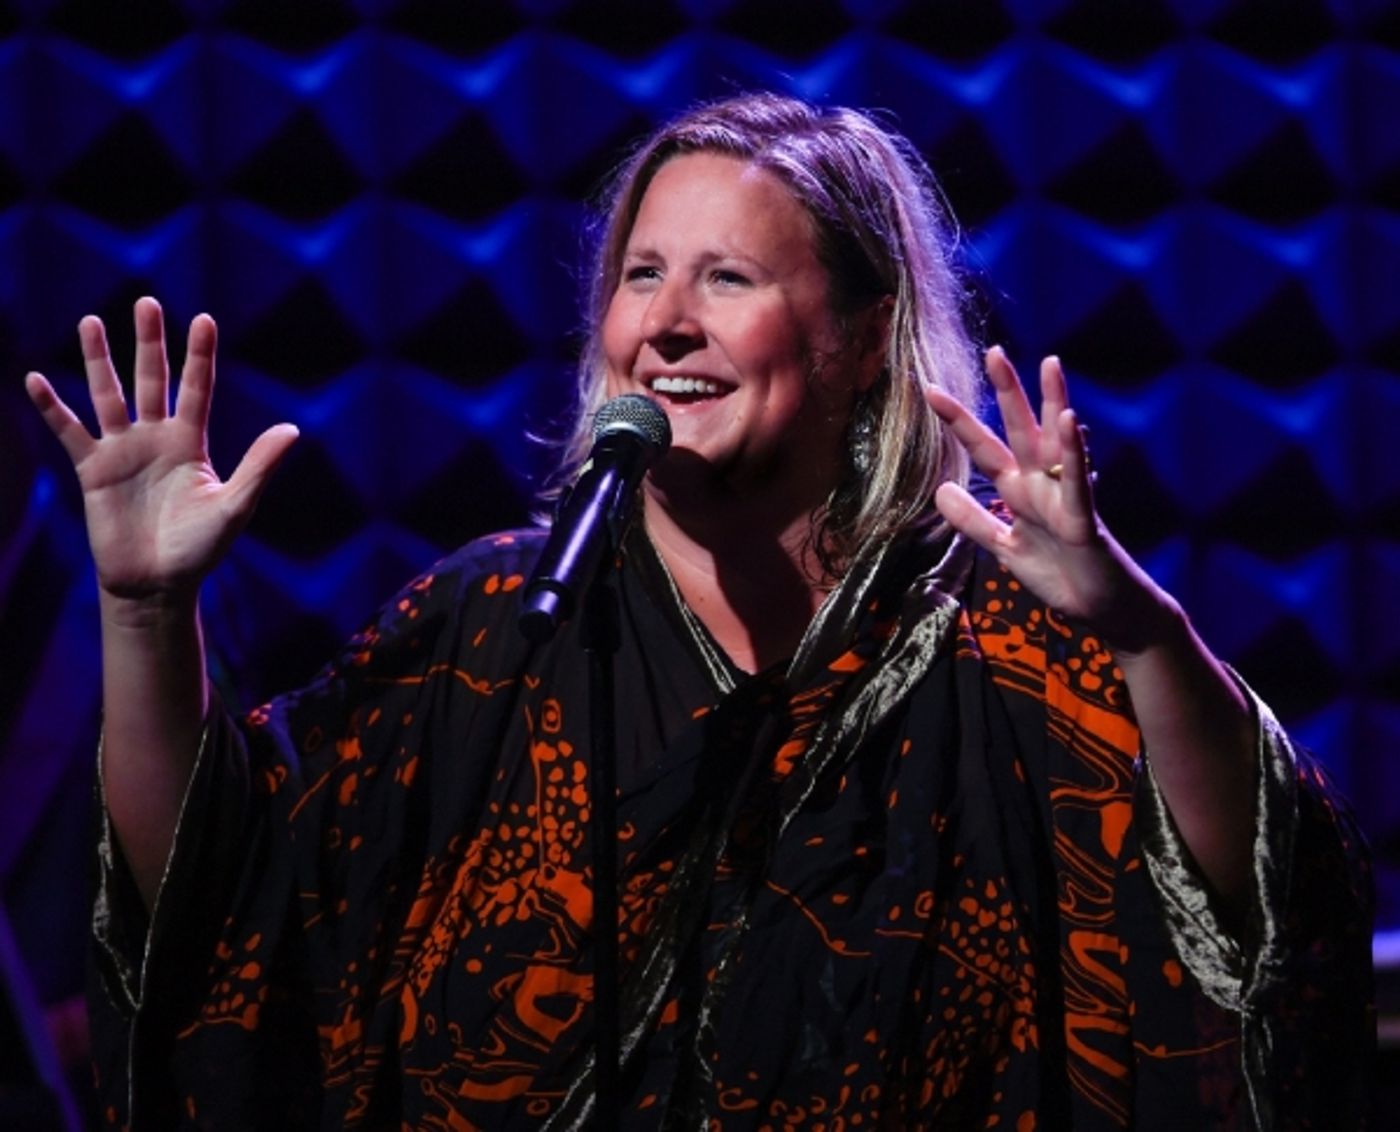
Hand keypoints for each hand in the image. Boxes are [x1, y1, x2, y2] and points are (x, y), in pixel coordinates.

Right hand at [25, 297, 297, 610]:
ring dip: (99, 360)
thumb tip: (293, 429)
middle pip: (152, 379)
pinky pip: (69, 431)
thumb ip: (259, 466)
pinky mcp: (92, 470)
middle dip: (148, 342)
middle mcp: (156, 438)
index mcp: (191, 443)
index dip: (199, 355)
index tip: (203, 318)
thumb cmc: (200, 549)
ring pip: (109, 394)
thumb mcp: (235, 505)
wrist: (157, 584)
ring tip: (90, 321)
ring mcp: (122, 451)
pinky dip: (53, 407)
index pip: (196, 389)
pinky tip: (35, 379)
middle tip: (145, 302)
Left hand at [927, 347, 1172, 654]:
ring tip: (1050, 363)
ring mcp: (1065, 500)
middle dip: (1007, 392)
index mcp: (1019, 491)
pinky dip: (1075, 455)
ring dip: (1053, 404)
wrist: (1102, 613)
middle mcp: (1042, 486)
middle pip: (1020, 431)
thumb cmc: (1060, 575)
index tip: (930, 389)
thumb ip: (973, 519)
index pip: (984, 448)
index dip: (958, 421)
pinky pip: (1079, 484)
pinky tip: (1070, 422)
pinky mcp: (1084, 522)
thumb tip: (941, 489)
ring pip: (1056, 445)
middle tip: (993, 350)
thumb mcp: (1004, 547)